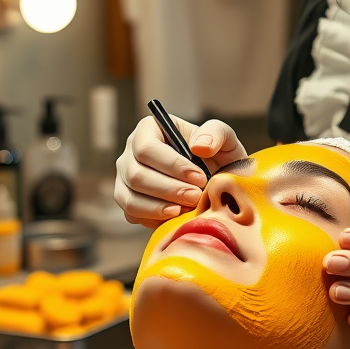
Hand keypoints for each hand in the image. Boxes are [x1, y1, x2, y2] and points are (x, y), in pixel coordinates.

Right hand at [114, 114, 245, 225]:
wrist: (216, 181)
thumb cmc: (217, 155)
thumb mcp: (224, 139)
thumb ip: (215, 134)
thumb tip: (198, 147)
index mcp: (149, 129)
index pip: (146, 148)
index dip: (172, 166)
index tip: (199, 178)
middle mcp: (130, 153)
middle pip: (136, 175)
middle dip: (169, 189)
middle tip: (196, 197)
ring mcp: (125, 178)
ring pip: (130, 198)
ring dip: (160, 208)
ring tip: (186, 208)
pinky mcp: (128, 201)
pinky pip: (132, 215)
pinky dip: (154, 219)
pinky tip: (176, 216)